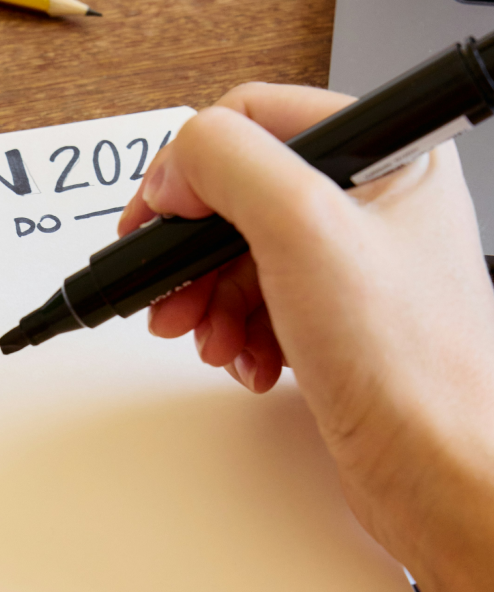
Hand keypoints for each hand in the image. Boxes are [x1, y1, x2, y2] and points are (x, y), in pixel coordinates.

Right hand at [118, 83, 493, 558]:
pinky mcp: (332, 320)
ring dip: (208, 303)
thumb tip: (177, 161)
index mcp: (385, 154)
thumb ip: (229, 164)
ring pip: (239, 259)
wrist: (432, 470)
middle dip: (193, 254)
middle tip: (171, 291)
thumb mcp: (303, 230)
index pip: (256, 121)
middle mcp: (371, 204)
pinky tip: (250, 363)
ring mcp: (351, 266)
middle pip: (238, 199)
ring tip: (212, 341)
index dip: (191, 166)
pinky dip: (237, 337)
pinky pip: (256, 308)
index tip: (158, 216)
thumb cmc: (407, 362)